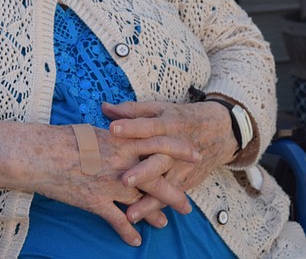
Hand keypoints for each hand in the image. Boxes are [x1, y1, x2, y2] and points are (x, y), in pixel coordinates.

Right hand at [0, 119, 199, 246]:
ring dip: (155, 214)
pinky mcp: (96, 202)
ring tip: (164, 223)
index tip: (194, 154)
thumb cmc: (59, 139)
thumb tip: (120, 137)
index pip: (160, 143)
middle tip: (187, 205)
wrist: (37, 154)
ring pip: (142, 202)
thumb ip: (111, 137)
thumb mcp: (90, 131)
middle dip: (175, 193)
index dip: (180, 149)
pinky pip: (118, 220)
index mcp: (121, 141)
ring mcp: (110, 184)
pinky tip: (135, 240)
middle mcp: (121, 163)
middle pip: (158, 178)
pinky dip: (128, 232)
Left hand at [104, 100, 237, 226]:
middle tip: (124, 180)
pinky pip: (171, 196)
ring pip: (166, 186)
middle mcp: (176, 149)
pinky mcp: (186, 181)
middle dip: (143, 172)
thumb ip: (132, 111)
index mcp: (168, 125)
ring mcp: (182, 168)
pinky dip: (157, 207)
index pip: (149, 126)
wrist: (219, 132)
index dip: (131, 127)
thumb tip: (105, 108)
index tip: (112, 129)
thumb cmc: (179, 118)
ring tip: (130, 214)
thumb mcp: (159, 109)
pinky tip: (141, 217)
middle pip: (160, 160)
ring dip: (149, 201)